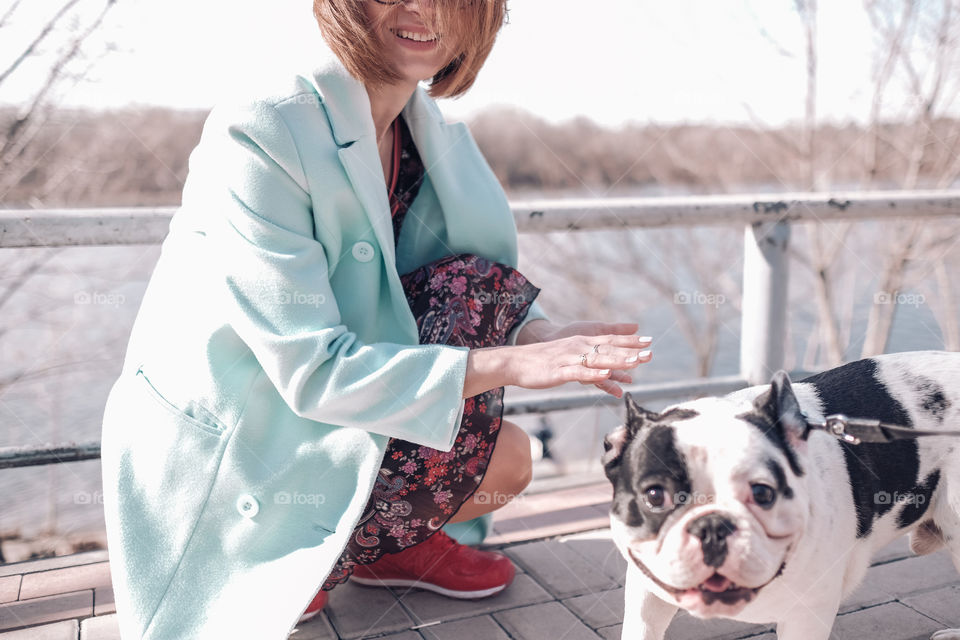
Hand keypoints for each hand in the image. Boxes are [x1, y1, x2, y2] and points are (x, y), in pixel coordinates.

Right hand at [516, 321, 652, 396]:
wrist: (516, 362)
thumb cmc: (543, 359)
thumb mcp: (568, 352)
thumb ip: (588, 352)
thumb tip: (604, 358)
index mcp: (581, 342)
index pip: (610, 340)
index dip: (629, 341)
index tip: (649, 341)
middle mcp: (578, 347)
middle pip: (608, 349)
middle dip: (630, 352)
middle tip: (650, 354)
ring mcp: (569, 359)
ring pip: (596, 360)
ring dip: (616, 361)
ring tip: (635, 363)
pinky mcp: (559, 372)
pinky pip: (578, 373)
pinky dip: (592, 374)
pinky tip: (604, 375)